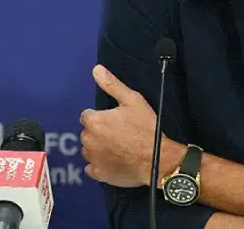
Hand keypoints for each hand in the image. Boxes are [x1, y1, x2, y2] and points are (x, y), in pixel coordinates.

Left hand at [79, 65, 161, 187]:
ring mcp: (92, 159)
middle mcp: (88, 140)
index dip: (101, 116)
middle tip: (118, 132)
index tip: (115, 119)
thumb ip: (112, 85)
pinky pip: (91, 167)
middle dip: (98, 131)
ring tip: (117, 147)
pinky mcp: (98, 174)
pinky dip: (99, 164)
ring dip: (97, 147)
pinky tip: (113, 161)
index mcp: (95, 121)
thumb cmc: (146, 128)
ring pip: (89, 150)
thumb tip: (96, 69)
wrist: (157, 159)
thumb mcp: (133, 101)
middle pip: (87, 132)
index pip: (87, 115)